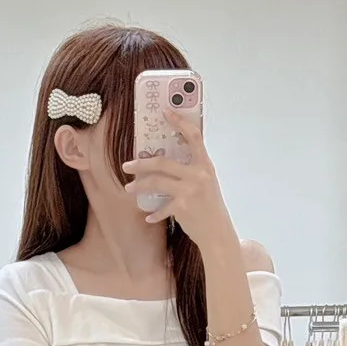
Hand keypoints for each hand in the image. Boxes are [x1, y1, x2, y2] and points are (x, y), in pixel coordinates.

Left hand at [121, 112, 234, 249]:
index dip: (179, 122)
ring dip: (139, 186)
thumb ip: (192, 170)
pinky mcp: (183, 207)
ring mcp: (190, 190)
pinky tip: (148, 217)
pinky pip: (161, 207)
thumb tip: (167, 162)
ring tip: (129, 189)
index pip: (193, 136)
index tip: (165, 111)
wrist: (218, 234)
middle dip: (141, 164)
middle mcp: (198, 174)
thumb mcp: (207, 183)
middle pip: (163, 162)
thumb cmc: (210, 208)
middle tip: (127, 165)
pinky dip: (153, 213)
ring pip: (156, 182)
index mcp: (205, 165)